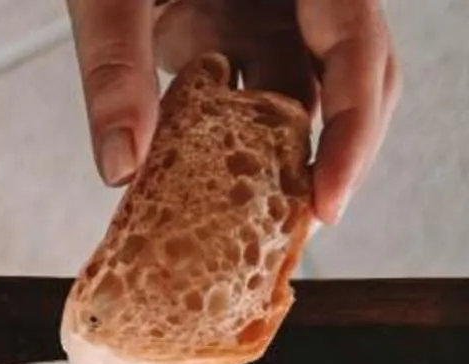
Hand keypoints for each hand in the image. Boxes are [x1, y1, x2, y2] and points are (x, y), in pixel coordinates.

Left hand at [65, 0, 399, 221]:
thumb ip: (113, 60)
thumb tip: (121, 167)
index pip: (356, 39)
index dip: (353, 125)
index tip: (327, 201)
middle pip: (353, 73)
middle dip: (337, 155)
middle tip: (298, 235)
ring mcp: (266, 8)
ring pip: (304, 95)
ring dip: (286, 163)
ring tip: (258, 236)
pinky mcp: (228, 33)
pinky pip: (251, 101)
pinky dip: (237, 156)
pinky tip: (214, 207)